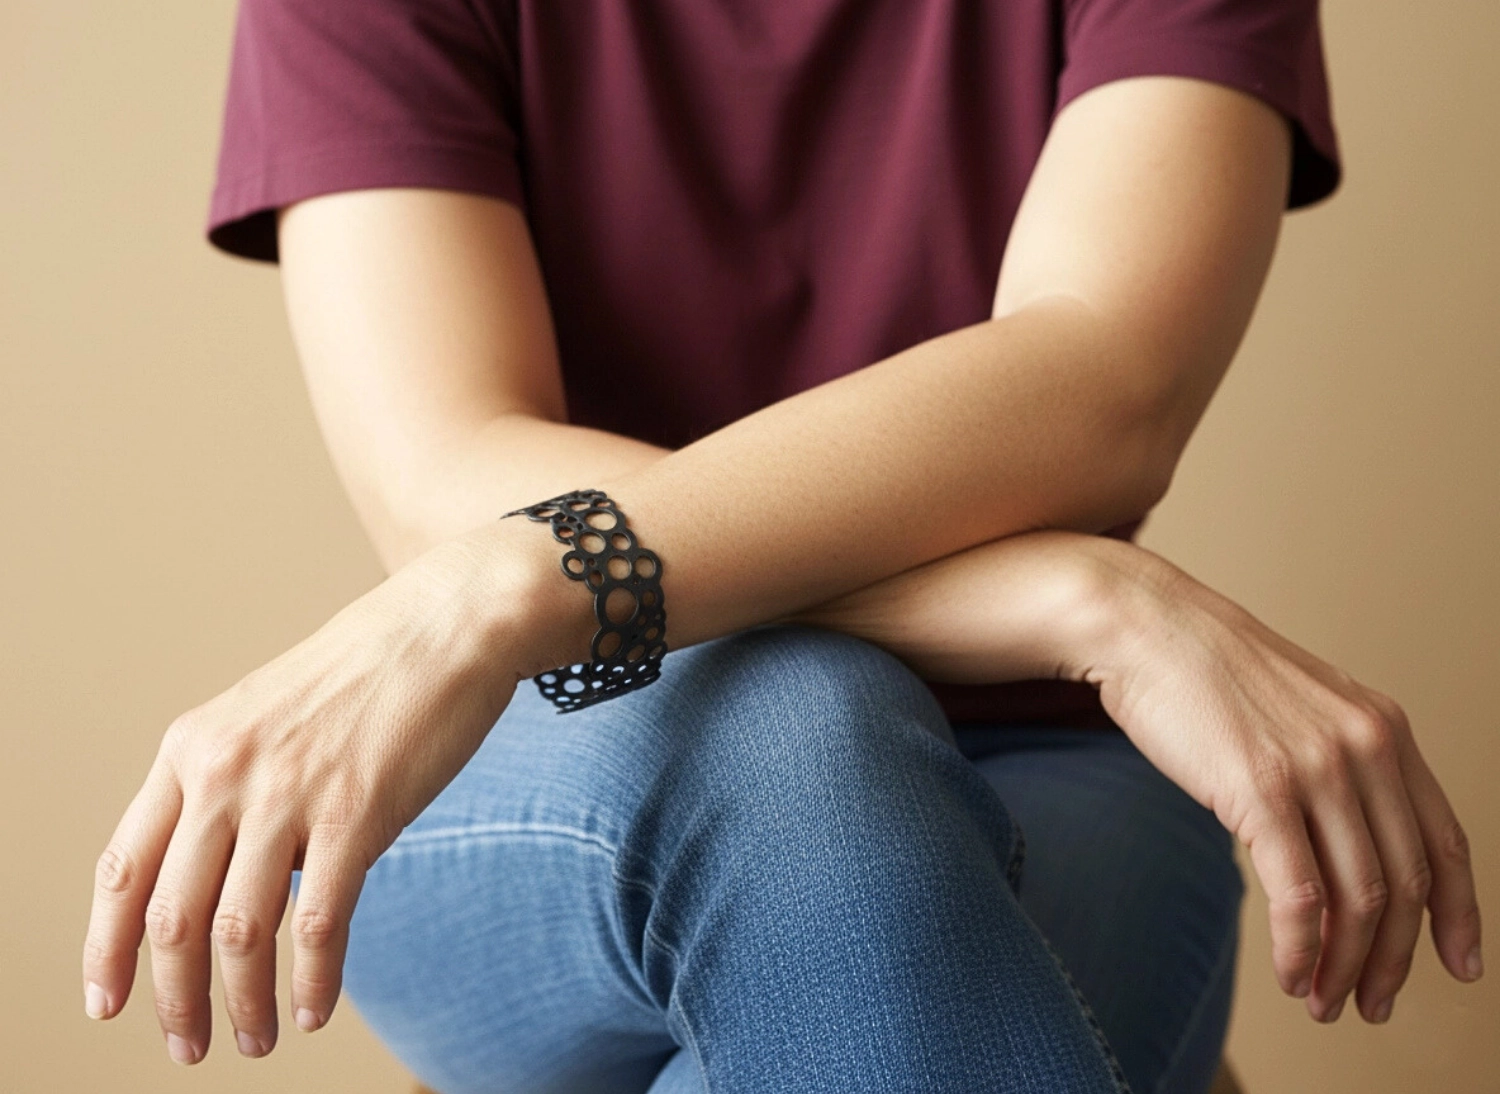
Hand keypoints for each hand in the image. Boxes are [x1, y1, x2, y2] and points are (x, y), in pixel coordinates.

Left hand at [81, 525, 559, 1063]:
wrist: (448, 624)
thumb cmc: (370, 670)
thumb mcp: (268, 716)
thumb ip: (234, 789)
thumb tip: (238, 883)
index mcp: (192, 748)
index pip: (123, 868)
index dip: (107, 948)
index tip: (109, 1002)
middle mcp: (225, 771)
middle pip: (171, 916)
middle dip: (172, 999)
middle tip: (188, 1047)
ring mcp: (289, 792)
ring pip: (239, 931)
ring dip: (241, 1003)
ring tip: (253, 1041)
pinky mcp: (358, 812)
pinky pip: (320, 921)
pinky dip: (312, 980)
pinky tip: (314, 1011)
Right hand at [1073, 538, 1482, 1024]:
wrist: (1143, 626)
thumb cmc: (1204, 671)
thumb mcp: (1299, 708)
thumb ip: (1334, 764)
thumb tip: (1341, 845)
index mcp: (1383, 727)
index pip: (1446, 841)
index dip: (1460, 914)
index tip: (1459, 963)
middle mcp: (1365, 747)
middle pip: (1407, 884)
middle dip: (1393, 960)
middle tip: (1373, 1004)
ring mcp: (1316, 767)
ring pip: (1360, 899)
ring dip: (1346, 967)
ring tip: (1324, 1001)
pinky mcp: (1260, 788)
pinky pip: (1300, 894)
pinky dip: (1300, 948)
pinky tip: (1289, 973)